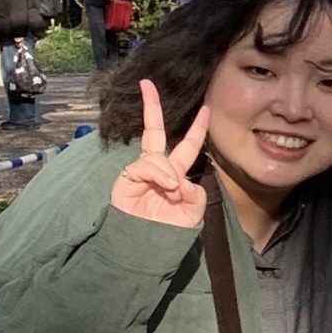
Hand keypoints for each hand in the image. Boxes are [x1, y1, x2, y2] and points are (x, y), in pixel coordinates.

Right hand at [108, 78, 210, 229]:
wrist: (147, 249)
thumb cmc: (170, 232)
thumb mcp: (193, 211)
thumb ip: (194, 191)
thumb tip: (179, 178)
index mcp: (175, 173)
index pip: (187, 145)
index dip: (196, 128)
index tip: (206, 108)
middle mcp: (157, 169)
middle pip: (154, 131)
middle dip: (151, 106)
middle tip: (147, 84)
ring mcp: (139, 173)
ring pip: (157, 155)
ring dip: (169, 172)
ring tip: (172, 192)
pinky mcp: (125, 181)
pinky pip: (145, 167)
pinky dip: (159, 175)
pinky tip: (166, 188)